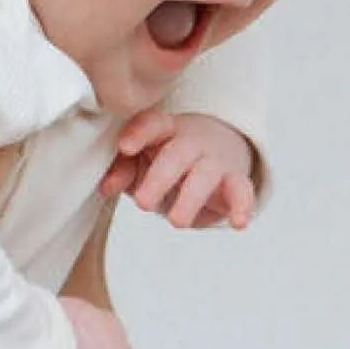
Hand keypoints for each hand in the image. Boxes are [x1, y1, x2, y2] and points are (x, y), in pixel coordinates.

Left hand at [97, 108, 257, 230]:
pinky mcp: (235, 182)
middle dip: (160, 177)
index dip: (139, 134)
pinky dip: (243, 206)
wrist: (218, 151)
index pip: (153, 125)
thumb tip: (106, 186)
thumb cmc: (169, 160)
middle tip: (143, 202)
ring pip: (206, 175)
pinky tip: (239, 222)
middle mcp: (192, 142)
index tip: (124, 147)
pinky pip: (242, 191)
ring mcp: (215, 161)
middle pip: (177, 154)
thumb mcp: (142, 162)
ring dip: (191, 198)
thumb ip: (123, 171)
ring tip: (176, 222)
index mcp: (165, 131)